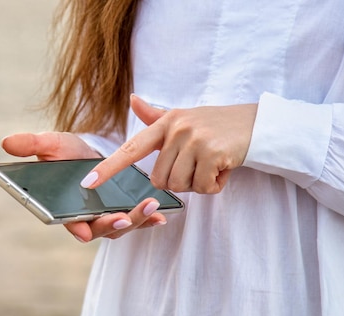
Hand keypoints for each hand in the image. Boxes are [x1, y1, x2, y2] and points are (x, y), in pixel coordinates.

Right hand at [1, 132, 166, 241]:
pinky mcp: (123, 212)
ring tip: (150, 206)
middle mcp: (84, 218)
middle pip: (97, 229)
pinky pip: (136, 221)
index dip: (73, 227)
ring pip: (119, 227)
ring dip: (135, 221)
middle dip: (111, 225)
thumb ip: (31, 144)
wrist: (88, 152)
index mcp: (62, 207)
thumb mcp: (50, 143)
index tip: (82, 231)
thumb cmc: (65, 152)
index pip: (66, 222)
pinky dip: (149, 220)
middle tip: (122, 217)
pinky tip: (163, 215)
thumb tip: (6, 141)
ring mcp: (105, 217)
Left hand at [81, 95, 256, 193]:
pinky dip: (214, 185)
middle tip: (198, 166)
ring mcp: (194, 140)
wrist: (256, 123)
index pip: (130, 149)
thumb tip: (132, 100)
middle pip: (160, 180)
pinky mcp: (211, 152)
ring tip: (211, 165)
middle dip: (180, 181)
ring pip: (180, 186)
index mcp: (164, 123)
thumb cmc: (215, 124)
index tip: (88, 183)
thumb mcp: (182, 116)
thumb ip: (155, 115)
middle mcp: (176, 129)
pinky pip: (202, 187)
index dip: (108, 168)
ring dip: (198, 184)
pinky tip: (223, 168)